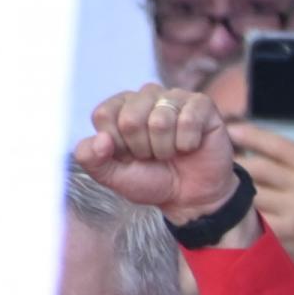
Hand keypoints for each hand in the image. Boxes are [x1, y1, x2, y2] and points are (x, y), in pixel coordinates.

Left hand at [76, 85, 240, 219]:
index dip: (117, 144)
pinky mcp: (202, 104)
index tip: (130, 156)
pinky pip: (188, 120)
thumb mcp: (113, 176)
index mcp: (119, 107)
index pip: (104, 116)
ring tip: (172, 152)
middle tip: (154, 156)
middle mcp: (145, 96)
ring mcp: (174, 98)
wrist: (192, 197)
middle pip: (130, 119)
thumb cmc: (153, 181)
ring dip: (166, 148)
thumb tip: (101, 139)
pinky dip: (188, 143)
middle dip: (143, 148)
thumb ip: (91, 159)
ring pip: (159, 121)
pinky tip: (191, 146)